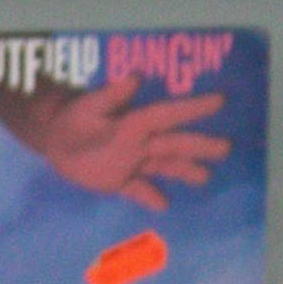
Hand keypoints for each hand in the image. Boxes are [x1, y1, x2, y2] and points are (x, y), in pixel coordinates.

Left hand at [14, 61, 227, 204]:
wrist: (55, 139)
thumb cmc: (72, 118)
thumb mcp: (88, 106)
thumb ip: (111, 95)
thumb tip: (134, 78)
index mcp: (135, 122)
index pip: (168, 115)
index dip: (193, 108)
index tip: (220, 100)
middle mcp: (140, 141)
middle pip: (174, 143)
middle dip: (200, 145)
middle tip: (227, 147)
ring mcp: (132, 162)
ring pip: (164, 165)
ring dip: (185, 171)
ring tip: (206, 178)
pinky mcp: (119, 180)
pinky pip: (138, 189)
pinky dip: (150, 197)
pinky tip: (164, 206)